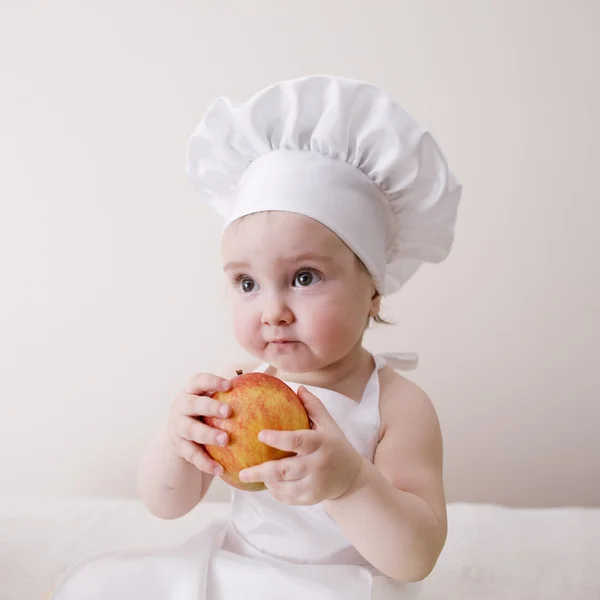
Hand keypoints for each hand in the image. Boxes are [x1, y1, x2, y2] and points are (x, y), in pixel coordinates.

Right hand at [166, 373, 231, 475]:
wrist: (177, 441)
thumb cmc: (204, 415)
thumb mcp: (212, 402)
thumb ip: (233, 392)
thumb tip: (270, 376)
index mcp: (191, 392)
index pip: (198, 381)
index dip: (212, 381)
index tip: (229, 385)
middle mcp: (181, 407)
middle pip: (192, 404)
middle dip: (209, 406)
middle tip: (228, 411)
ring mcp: (177, 428)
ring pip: (191, 430)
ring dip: (208, 434)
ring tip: (225, 439)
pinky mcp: (178, 448)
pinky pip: (193, 455)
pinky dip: (206, 463)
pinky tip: (220, 469)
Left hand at [238, 386, 362, 504]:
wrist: (351, 476)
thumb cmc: (333, 443)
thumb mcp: (328, 423)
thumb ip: (313, 406)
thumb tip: (298, 387)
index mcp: (321, 443)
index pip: (298, 440)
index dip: (278, 438)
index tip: (260, 434)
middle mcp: (319, 465)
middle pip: (285, 470)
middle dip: (261, 472)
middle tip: (242, 472)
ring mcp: (315, 484)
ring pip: (284, 487)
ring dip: (266, 482)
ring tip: (251, 475)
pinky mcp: (312, 498)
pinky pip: (288, 498)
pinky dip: (275, 492)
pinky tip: (267, 484)